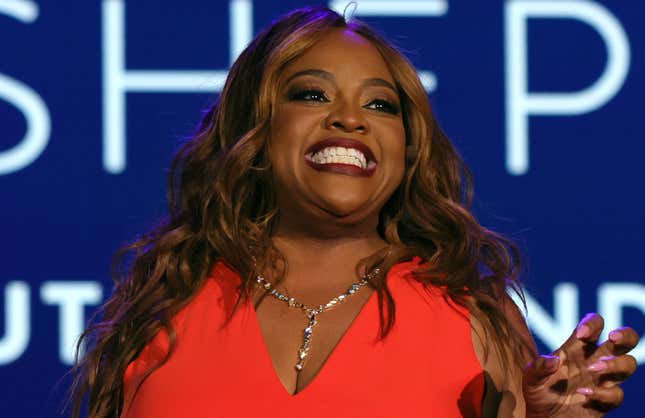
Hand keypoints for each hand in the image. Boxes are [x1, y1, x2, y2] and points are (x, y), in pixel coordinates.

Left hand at [523, 313, 638, 416]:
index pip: (594, 325)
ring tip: (593, 368)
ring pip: (628, 364)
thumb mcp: (531, 378)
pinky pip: (617, 394)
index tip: (582, 334)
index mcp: (576, 348)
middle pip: (624, 340)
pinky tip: (584, 395)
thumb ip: (538, 367)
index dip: (592, 324)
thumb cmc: (538, 392)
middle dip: (625, 335)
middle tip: (613, 338)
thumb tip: (554, 360)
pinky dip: (603, 393)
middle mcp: (594, 360)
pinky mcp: (606, 401)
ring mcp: (602, 380)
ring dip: (615, 364)